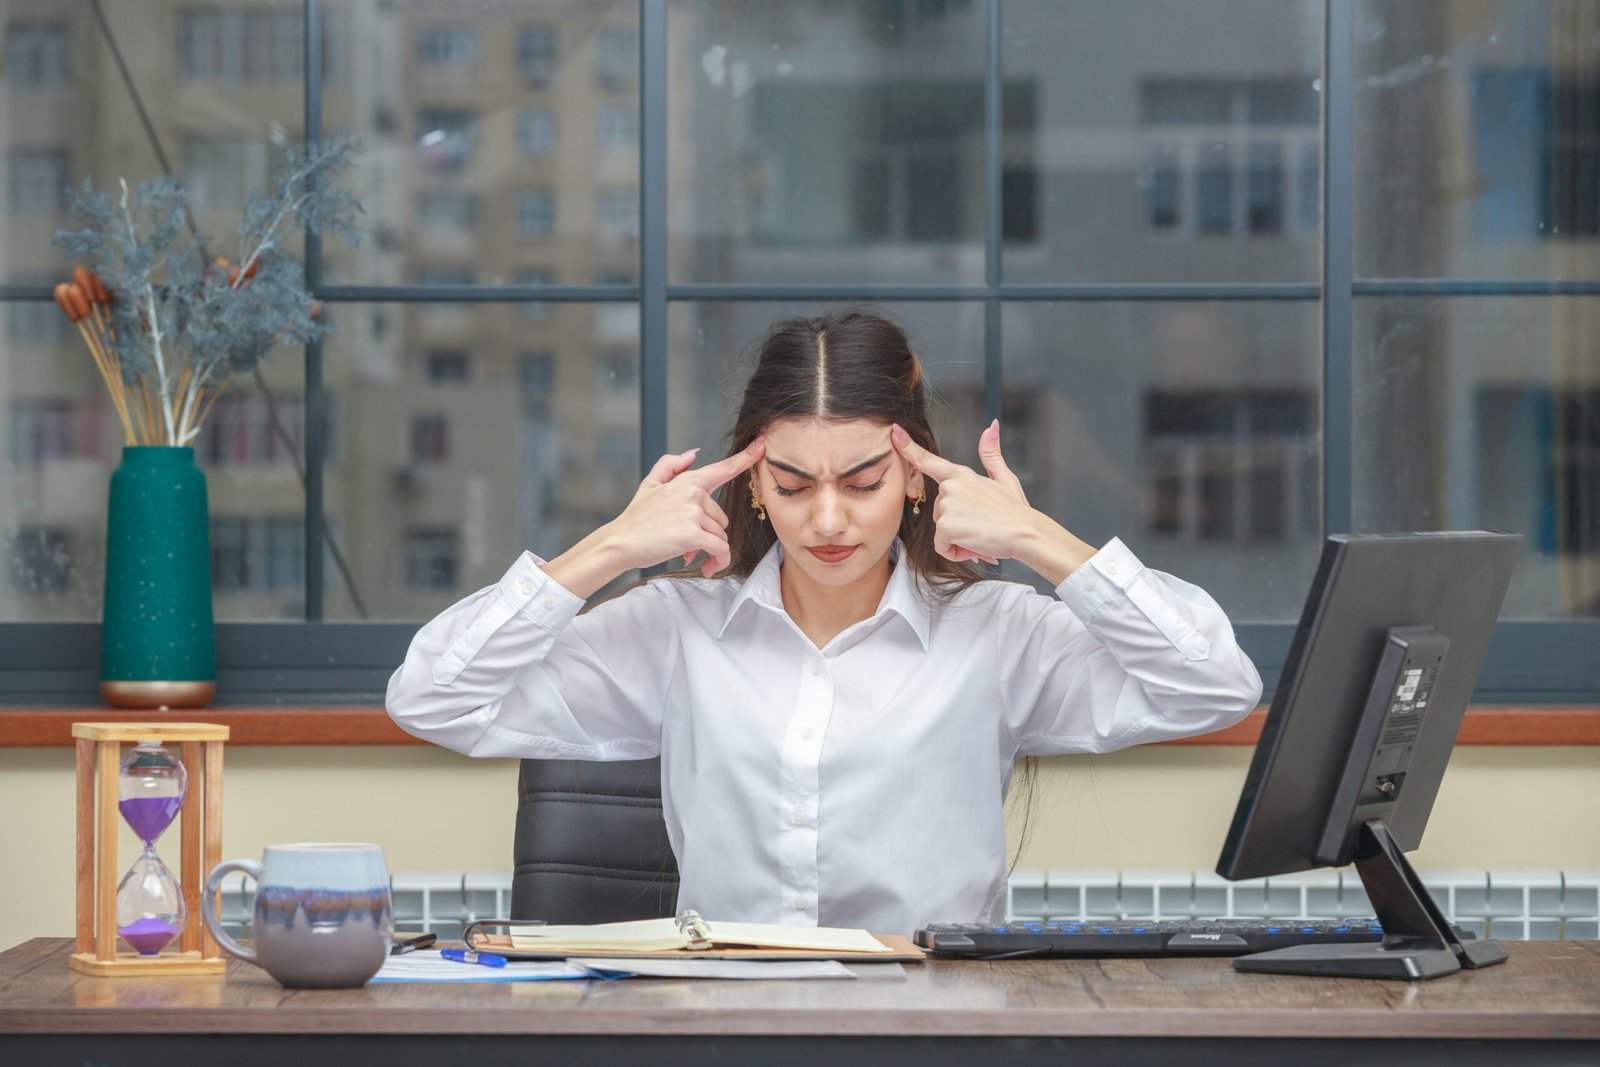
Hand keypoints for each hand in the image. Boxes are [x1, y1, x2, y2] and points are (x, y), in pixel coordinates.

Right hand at [606, 436, 766, 577]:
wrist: (620, 542)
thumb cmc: (636, 518)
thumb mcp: (650, 484)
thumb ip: (671, 465)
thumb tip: (694, 453)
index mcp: (687, 481)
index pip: (722, 468)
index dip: (746, 456)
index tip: (762, 445)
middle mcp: (693, 493)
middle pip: (721, 518)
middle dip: (708, 533)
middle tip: (687, 541)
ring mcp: (693, 512)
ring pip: (721, 536)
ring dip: (709, 549)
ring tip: (687, 551)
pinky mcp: (693, 533)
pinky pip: (720, 549)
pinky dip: (716, 561)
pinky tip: (704, 566)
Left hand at [891, 421, 1033, 565]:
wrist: (1026, 533)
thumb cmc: (1016, 511)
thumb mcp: (1005, 479)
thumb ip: (991, 454)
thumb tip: (991, 425)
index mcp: (961, 474)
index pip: (928, 460)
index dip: (908, 447)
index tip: (893, 431)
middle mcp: (950, 486)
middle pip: (939, 513)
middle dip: (957, 525)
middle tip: (982, 527)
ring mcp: (947, 505)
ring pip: (941, 532)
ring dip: (958, 540)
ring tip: (981, 536)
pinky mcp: (945, 525)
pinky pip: (942, 546)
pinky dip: (956, 552)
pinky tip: (975, 546)